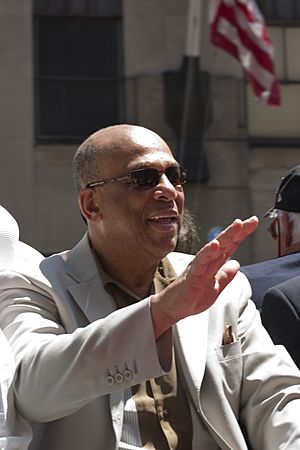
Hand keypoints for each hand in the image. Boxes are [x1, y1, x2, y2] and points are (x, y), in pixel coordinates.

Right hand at [151, 216, 257, 337]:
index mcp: (213, 264)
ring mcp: (199, 267)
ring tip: (237, 225)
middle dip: (238, 230)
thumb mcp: (215, 288)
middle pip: (224, 242)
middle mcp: (207, 261)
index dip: (241, 234)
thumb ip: (225, 275)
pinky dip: (208, 252)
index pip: (230, 246)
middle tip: (251, 220)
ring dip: (226, 236)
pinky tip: (215, 245)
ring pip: (214, 248)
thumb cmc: (191, 297)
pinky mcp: (192, 276)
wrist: (173, 309)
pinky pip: (200, 262)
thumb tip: (237, 264)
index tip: (253, 222)